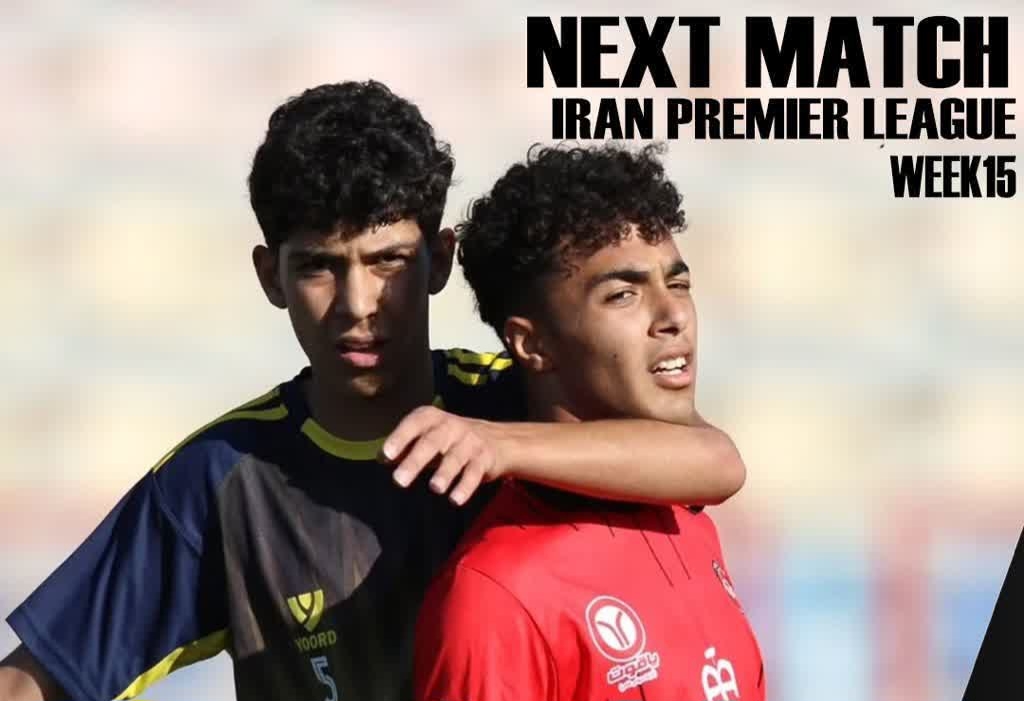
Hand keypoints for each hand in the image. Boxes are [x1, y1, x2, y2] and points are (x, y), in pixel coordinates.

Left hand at [381, 406, 506, 504]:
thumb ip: (405, 446)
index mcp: (432, 418)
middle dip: (415, 461)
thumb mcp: (428, 436)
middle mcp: (451, 427)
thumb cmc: (450, 439)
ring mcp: (470, 442)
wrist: (497, 439)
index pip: (414, 424)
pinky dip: (465, 487)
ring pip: (455, 458)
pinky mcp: (485, 459)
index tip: (387, 456)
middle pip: (432, 442)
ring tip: (435, 488)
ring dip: (445, 473)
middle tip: (399, 481)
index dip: (400, 438)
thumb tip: (381, 458)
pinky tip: (455, 500)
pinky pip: (474, 473)